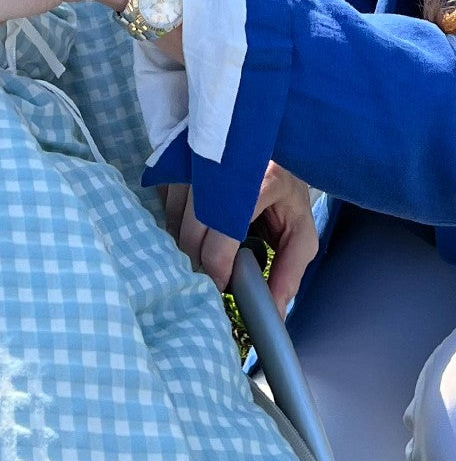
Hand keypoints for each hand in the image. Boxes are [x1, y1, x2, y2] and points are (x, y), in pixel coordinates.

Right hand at [162, 161, 317, 315]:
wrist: (269, 147)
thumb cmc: (284, 195)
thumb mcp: (299, 232)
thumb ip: (289, 272)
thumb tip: (273, 312)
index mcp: (259, 182)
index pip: (222, 236)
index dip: (218, 269)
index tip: (222, 286)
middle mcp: (219, 169)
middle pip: (191, 234)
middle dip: (198, 262)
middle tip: (214, 272)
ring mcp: (192, 164)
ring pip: (172, 223)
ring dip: (185, 245)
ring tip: (207, 248)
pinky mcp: (174, 164)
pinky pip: (163, 207)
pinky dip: (175, 225)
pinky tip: (195, 225)